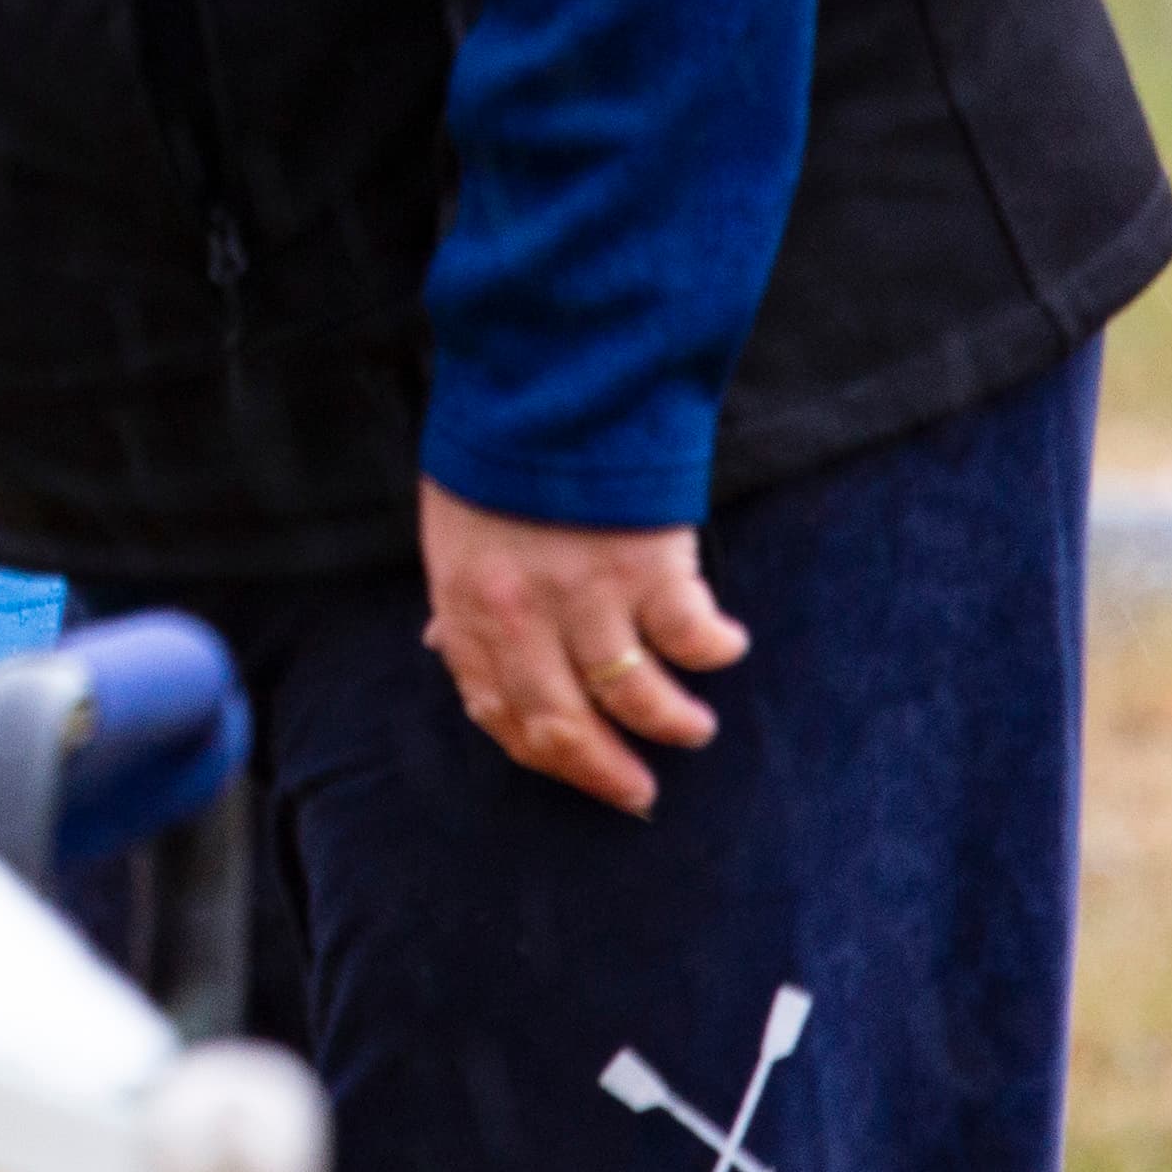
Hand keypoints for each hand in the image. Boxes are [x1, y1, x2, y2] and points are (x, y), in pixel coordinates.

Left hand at [416, 483, 748, 818]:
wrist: (545, 377)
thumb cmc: (498, 452)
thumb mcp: (454, 528)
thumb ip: (462, 595)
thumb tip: (447, 648)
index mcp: (467, 605)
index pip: (498, 709)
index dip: (538, 751)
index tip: (573, 769)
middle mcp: (523, 615)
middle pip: (566, 724)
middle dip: (606, 771)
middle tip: (638, 793)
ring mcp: (587, 595)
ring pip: (637, 697)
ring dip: (672, 723)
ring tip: (692, 727)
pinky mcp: (649, 567)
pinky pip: (690, 638)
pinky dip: (713, 650)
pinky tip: (724, 645)